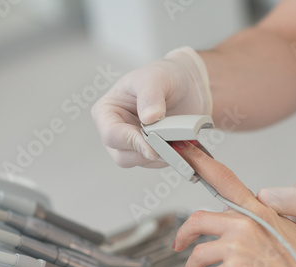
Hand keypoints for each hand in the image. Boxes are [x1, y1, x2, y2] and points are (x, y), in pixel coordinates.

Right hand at [91, 47, 211, 167]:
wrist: (188, 84)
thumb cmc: (165, 76)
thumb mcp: (155, 78)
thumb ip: (150, 96)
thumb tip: (149, 118)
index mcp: (107, 111)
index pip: (111, 135)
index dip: (131, 142)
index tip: (151, 143)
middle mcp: (117, 131)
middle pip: (122, 156)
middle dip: (147, 152)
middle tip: (169, 145)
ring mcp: (134, 144)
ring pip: (142, 162)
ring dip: (162, 155)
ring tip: (179, 139)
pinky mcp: (152, 152)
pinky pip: (159, 163)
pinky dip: (171, 157)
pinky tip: (182, 143)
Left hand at [171, 141, 295, 266]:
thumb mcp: (288, 229)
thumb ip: (261, 217)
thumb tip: (237, 213)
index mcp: (259, 211)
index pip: (225, 180)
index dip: (201, 163)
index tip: (185, 153)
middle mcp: (247, 224)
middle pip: (199, 219)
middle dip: (184, 234)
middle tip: (180, 242)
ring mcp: (240, 246)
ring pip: (199, 252)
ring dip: (192, 266)